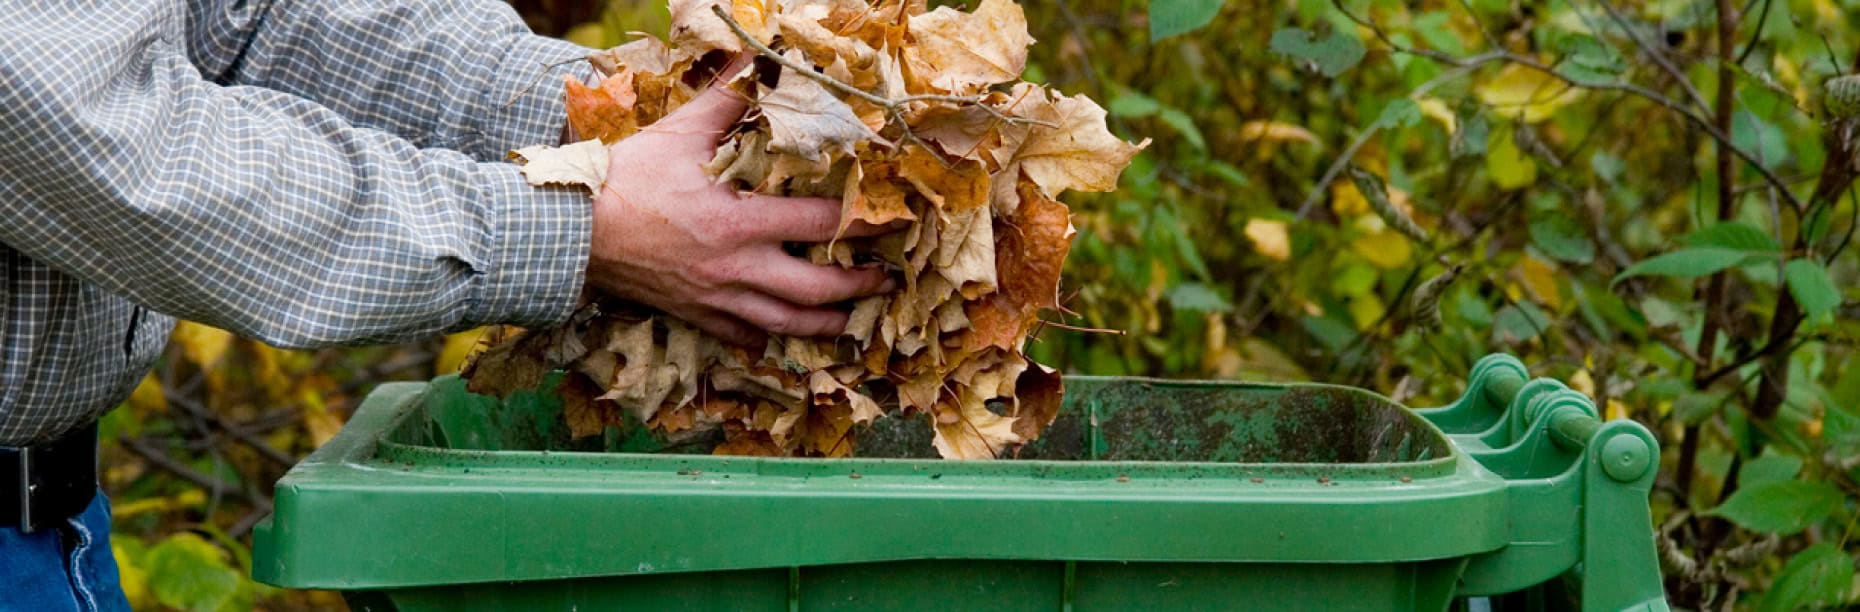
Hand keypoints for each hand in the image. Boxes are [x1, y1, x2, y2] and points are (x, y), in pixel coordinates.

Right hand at [586, 73, 892, 344]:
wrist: (571, 230)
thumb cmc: (627, 178)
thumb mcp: (680, 133)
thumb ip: (726, 101)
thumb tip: (758, 64)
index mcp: (739, 221)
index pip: (818, 226)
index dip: (860, 223)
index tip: (888, 221)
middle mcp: (736, 267)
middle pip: (816, 289)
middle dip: (859, 286)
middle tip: (887, 278)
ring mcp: (716, 297)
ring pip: (786, 324)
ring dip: (826, 325)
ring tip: (852, 320)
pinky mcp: (694, 314)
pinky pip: (741, 337)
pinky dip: (767, 339)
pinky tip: (782, 336)